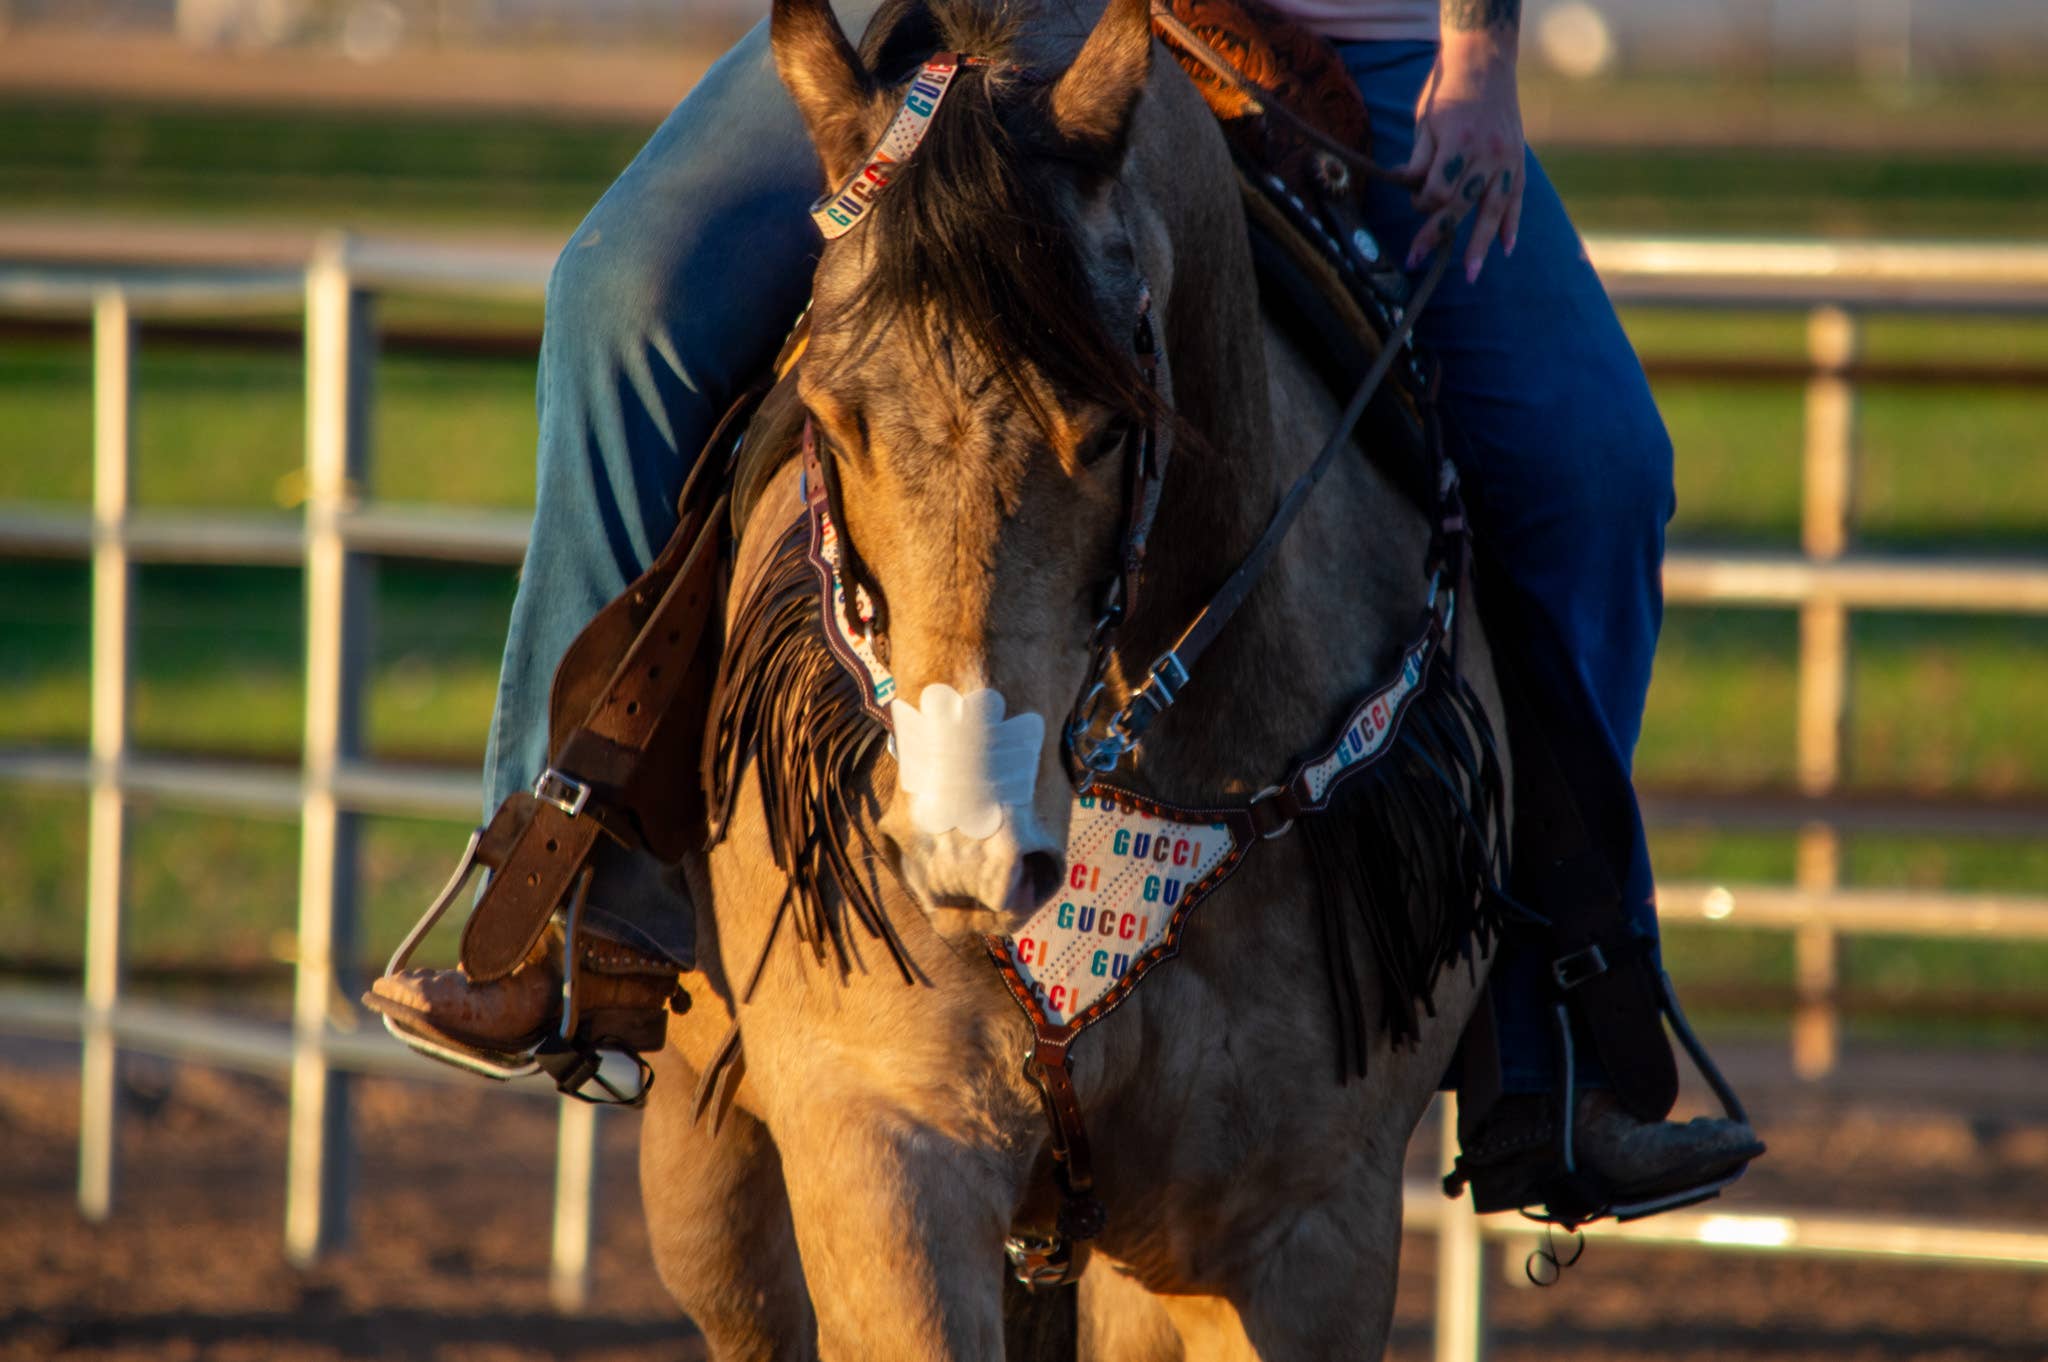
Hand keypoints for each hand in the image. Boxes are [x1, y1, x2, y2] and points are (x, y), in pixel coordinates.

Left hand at [1401, 28, 1526, 282]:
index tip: (1415, 203)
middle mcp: (1487, 153)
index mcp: (1459, 141)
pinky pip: (1516, 198)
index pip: (1437, 189)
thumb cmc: (1447, 91)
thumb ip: (1419, 159)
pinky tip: (1506, 248)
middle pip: (1460, 205)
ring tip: (1470, 273)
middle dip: (1437, 235)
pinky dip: (1512, 224)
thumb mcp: (1425, 121)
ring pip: (1492, 210)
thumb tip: (1407, 190)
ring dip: (1479, 244)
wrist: (1485, 62)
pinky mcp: (1518, 161)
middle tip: (1416, 261)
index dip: (1421, 203)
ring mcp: (1506, 158)